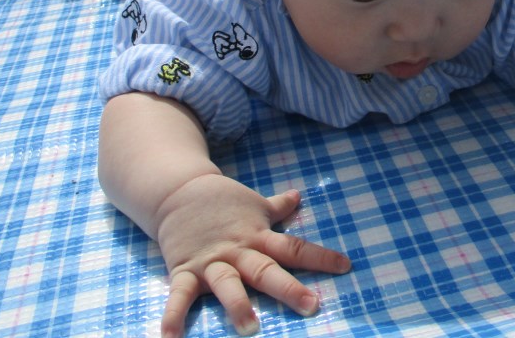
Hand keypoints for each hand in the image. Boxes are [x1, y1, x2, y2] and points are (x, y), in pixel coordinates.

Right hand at [155, 174, 350, 337]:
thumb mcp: (253, 203)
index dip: (320, 257)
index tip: (345, 266)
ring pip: (228, 284)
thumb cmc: (221, 200)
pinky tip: (170, 337)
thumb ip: (277, 207)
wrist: (178, 191)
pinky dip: (173, 316)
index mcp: (258, 236)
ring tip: (251, 327)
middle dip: (288, 288)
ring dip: (238, 305)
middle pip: (266, 270)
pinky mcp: (185, 269)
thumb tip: (298, 196)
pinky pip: (179, 296)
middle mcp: (238, 251)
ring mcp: (212, 262)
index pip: (295, 247)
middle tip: (311, 305)